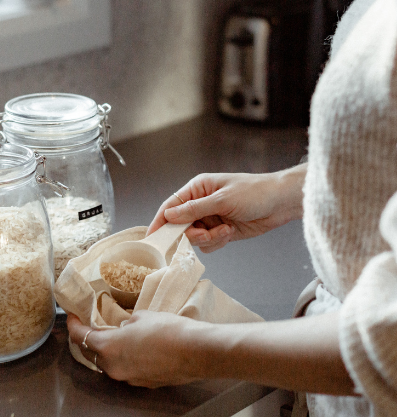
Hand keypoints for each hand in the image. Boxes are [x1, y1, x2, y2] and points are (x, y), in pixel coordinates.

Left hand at [67, 311, 203, 387]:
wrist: (195, 351)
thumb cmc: (167, 329)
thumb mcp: (142, 317)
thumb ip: (126, 323)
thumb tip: (125, 327)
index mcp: (108, 348)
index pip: (80, 337)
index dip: (73, 324)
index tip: (72, 314)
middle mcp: (113, 368)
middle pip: (91, 352)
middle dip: (89, 337)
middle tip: (91, 321)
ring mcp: (128, 378)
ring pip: (108, 362)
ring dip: (106, 348)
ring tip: (114, 332)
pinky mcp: (143, 382)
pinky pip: (125, 369)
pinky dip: (123, 357)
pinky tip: (135, 345)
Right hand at [147, 166, 305, 252]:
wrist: (281, 203)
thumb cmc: (254, 192)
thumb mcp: (222, 200)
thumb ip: (194, 209)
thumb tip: (169, 216)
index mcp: (197, 189)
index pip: (171, 206)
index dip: (160, 222)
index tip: (153, 238)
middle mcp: (201, 203)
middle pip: (181, 226)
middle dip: (192, 234)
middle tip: (205, 234)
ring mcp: (211, 218)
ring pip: (195, 238)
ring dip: (209, 238)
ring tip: (226, 230)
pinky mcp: (221, 231)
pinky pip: (209, 243)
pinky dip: (217, 241)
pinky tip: (230, 232)